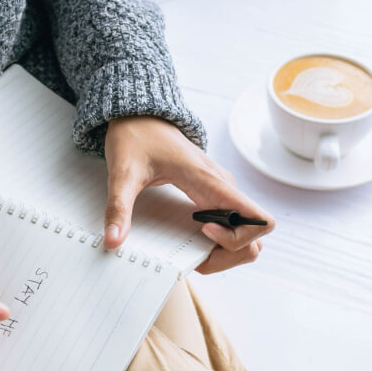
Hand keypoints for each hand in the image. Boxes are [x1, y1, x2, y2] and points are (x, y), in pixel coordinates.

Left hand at [104, 116, 274, 274]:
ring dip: (226, 251)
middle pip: (256, 237)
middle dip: (230, 255)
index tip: (202, 231)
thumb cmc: (137, 137)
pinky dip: (219, 241)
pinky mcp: (212, 193)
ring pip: (246, 234)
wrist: (138, 115)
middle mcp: (223, 188)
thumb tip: (113, 241)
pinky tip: (190, 239)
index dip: (237, 238)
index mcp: (211, 182)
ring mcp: (220, 191)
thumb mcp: (123, 173)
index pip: (258, 219)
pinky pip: (231, 225)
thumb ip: (119, 208)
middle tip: (196, 255)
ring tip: (193, 250)